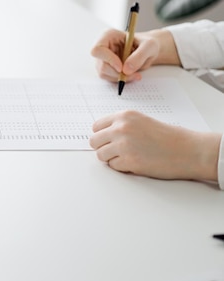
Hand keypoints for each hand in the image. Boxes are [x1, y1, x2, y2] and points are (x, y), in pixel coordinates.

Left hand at [89, 110, 219, 181]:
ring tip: (127, 157)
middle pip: (94, 141)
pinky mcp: (129, 161)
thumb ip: (121, 125)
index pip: (96, 126)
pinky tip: (135, 163)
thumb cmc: (167, 137)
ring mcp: (124, 145)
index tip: (108, 140)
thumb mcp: (141, 121)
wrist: (188, 150)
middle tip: (115, 151)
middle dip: (103, 147)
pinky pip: (113, 166)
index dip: (102, 135)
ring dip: (111, 158)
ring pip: (100, 155)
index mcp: (124, 116)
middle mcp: (121, 128)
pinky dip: (121, 167)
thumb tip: (101, 135)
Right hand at [90, 29, 163, 82]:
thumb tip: (126, 70)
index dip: (108, 60)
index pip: (98, 50)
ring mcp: (103, 58)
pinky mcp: (107, 68)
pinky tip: (131, 75)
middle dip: (117, 73)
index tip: (121, 67)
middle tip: (133, 75)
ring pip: (104, 73)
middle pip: (101, 65)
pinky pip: (109, 78)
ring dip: (119, 77)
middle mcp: (103, 47)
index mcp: (108, 36)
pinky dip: (120, 79)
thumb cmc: (147, 44)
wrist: (148, 51)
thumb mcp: (149, 46)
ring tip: (135, 74)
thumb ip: (139, 56)